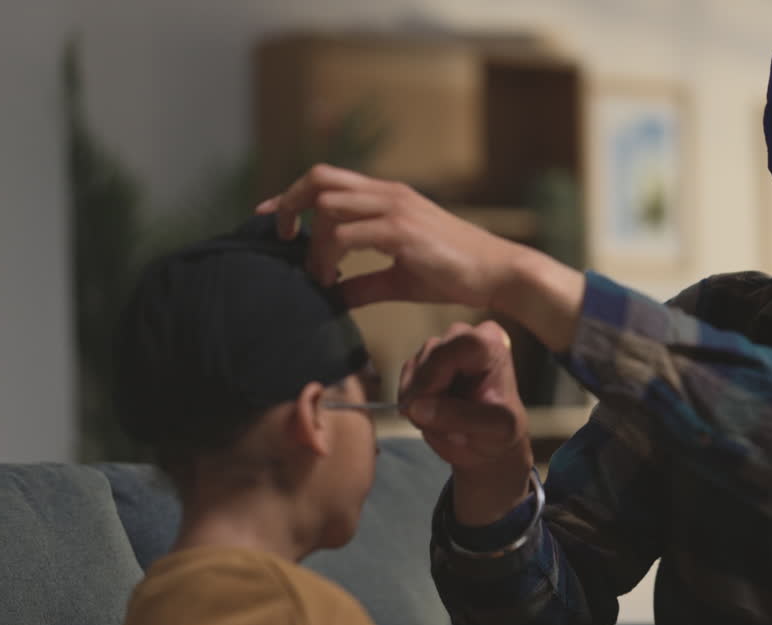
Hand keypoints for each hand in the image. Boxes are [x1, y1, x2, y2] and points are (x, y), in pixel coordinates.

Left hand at [255, 164, 524, 309]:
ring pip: (328, 205)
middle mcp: (389, 194)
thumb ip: (363, 284)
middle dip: (289, 204)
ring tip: (319, 276)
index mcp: (389, 197)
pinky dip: (328, 257)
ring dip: (313, 243)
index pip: (328, 180)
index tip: (273, 220)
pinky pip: (346, 234)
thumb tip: (330, 298)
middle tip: (282, 239)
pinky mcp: (402, 230)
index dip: (293, 196)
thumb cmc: (456, 274)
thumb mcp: (399, 278)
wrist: (498, 272)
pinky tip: (332, 280)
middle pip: (319, 178)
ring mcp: (395, 208)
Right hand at [400, 320, 533, 524]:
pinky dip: (411, 399)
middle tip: (436, 419)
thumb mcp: (491, 432)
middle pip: (428, 354)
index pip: (455, 347)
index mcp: (491, 344)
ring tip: (441, 419)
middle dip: (427, 391)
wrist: (487, 452)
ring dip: (419, 398)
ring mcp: (444, 346)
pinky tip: (430, 412)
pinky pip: (402, 377)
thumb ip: (459, 416)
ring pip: (413, 367)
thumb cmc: (497, 439)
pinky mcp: (424, 362)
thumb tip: (419, 407)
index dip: (437, 376)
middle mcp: (468, 335)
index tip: (431, 406)